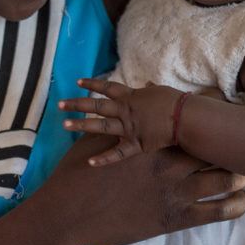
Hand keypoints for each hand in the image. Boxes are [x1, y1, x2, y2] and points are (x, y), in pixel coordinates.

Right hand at [40, 132, 244, 244]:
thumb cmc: (82, 175)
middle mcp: (170, 165)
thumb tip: (127, 109)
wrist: (73, 214)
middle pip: (212, 151)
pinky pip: (214, 214)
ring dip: (241, 174)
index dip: (210, 122)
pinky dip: (233, 207)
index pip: (192, 129)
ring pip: (221, 180)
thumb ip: (122, 126)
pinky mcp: (176, 220)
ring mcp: (176, 194)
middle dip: (231, 144)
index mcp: (154, 145)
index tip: (226, 114)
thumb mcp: (102, 142)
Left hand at [59, 78, 181, 164]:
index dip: (92, 84)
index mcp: (129, 96)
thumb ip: (148, 89)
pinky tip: (90, 162)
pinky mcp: (135, 144)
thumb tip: (146, 84)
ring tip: (65, 124)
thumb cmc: (173, 101)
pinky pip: (117, 153)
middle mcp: (124, 110)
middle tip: (60, 104)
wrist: (184, 118)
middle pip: (96, 106)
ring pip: (100, 126)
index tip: (77, 82)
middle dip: (77, 104)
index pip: (107, 87)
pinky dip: (104, 158)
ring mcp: (128, 128)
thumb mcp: (158, 90)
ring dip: (81, 125)